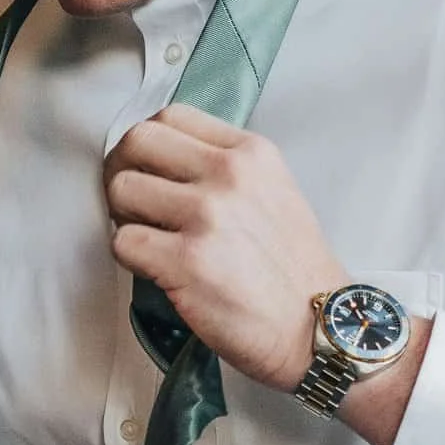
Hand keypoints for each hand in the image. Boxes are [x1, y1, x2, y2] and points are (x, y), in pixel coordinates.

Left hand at [101, 110, 433, 444]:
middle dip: (123, 170)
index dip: (149, 145)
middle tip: (132, 202)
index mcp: (252, 152)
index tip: (148, 169)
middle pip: (137, 142)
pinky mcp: (185, 262)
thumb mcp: (275, 193)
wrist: (322, 328)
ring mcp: (206, 216)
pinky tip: (155, 269)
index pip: (172, 116)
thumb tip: (165, 164)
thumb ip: (228, 169)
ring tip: (149, 239)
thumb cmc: (296, 271)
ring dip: (125, 217)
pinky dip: (130, 258)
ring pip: (122, 190)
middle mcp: (229, 175)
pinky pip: (123, 242)